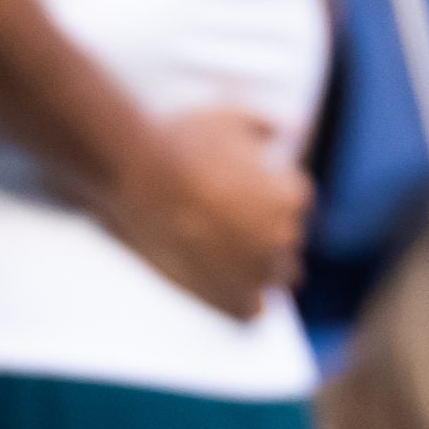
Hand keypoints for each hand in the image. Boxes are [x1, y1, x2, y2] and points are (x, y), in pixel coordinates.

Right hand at [95, 109, 312, 319]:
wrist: (133, 174)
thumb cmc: (181, 139)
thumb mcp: (232, 117)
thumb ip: (268, 124)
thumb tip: (293, 128)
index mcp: (292, 196)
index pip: (295, 203)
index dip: (268, 196)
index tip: (239, 194)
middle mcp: (283, 236)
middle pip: (288, 241)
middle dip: (266, 233)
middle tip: (227, 224)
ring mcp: (257, 271)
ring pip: (278, 279)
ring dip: (261, 270)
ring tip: (227, 258)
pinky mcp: (228, 298)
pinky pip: (251, 311)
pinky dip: (243, 301)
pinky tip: (222, 287)